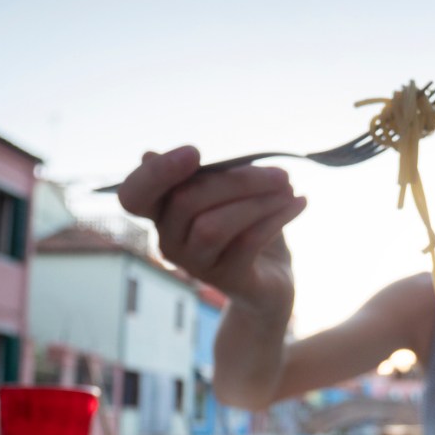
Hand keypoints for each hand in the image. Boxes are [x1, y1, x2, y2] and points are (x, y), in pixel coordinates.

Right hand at [117, 146, 307, 307]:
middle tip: (280, 173)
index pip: (134, 196)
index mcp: (163, 213)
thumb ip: (203, 175)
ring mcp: (196, 265)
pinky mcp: (227, 280)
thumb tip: (147, 153)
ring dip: (257, 201)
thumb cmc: (245, 228)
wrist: (272, 283)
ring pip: (213, 226)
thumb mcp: (228, 195)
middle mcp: (170, 241)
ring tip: (290, 188)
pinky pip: (246, 243)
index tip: (195, 152)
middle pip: (186, 201)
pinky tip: (300, 202)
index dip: (155, 173)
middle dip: (236, 180)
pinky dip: (276, 218)